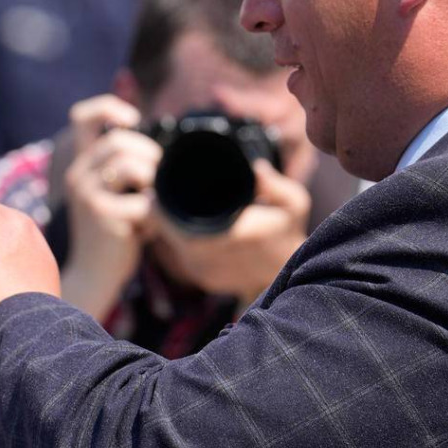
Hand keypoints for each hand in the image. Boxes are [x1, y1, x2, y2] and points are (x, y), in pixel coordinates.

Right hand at [61, 96, 158, 319]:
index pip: (82, 116)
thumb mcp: (115, 195)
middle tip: (159, 179)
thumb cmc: (115, 235)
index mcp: (81, 166)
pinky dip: (156, 214)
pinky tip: (150, 230)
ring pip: (130, 164)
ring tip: (154, 202)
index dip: (109, 107)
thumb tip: (162, 149)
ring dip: (153, 180)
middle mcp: (78, 175)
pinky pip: (144, 201)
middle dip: (149, 154)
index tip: (133, 120)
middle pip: (119, 140)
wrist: (96, 277)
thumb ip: (128, 170)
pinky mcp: (103, 215)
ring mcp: (88, 194)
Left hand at [152, 160, 309, 302]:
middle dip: (162, 216)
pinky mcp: (206, 280)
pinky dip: (177, 240)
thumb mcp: (293, 203)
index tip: (156, 192)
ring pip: (175, 247)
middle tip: (155, 195)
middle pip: (175, 238)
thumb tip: (257, 167)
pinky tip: (178, 224)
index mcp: (236, 239)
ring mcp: (210, 275)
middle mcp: (218, 260)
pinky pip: (182, 256)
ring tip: (163, 206)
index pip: (187, 230)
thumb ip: (276, 185)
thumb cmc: (288, 232)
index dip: (165, 213)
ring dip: (168, 228)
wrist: (289, 271)